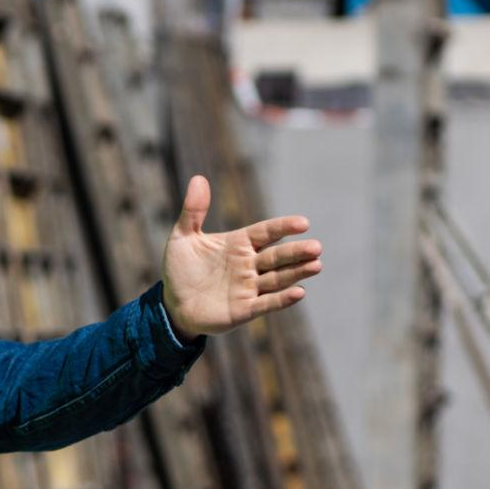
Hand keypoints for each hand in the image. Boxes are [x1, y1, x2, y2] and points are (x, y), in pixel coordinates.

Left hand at [160, 175, 323, 336]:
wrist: (173, 305)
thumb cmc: (181, 270)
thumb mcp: (182, 238)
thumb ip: (193, 211)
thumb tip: (198, 178)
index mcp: (239, 244)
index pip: (266, 232)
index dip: (283, 227)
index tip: (302, 223)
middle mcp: (250, 265)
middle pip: (278, 256)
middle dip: (297, 252)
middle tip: (316, 247)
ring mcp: (249, 288)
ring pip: (278, 278)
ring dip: (297, 272)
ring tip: (316, 265)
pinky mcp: (244, 310)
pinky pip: (266, 303)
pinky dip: (282, 299)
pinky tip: (299, 293)